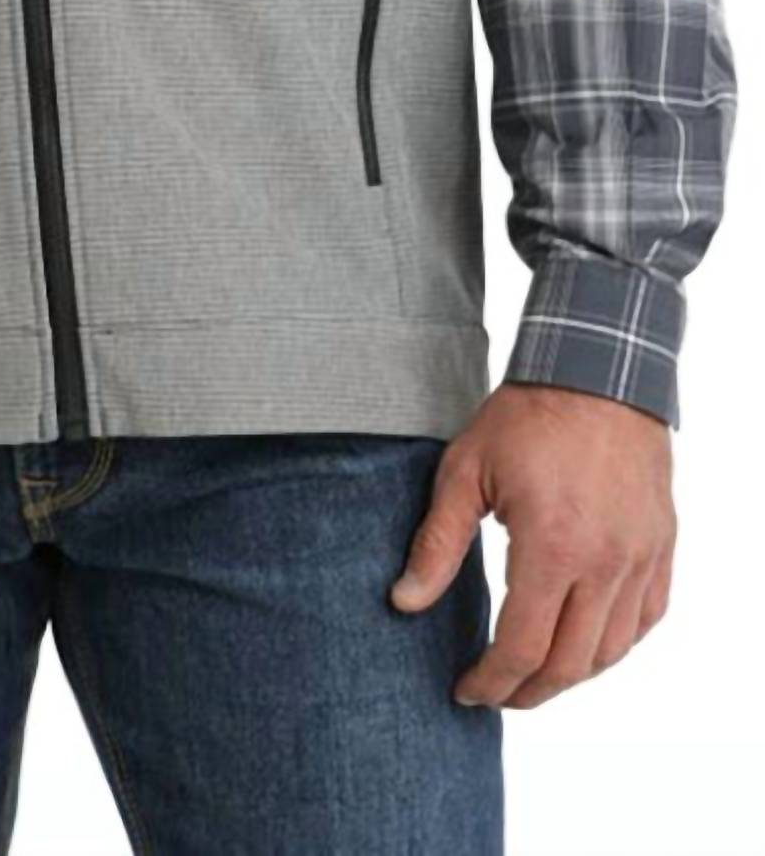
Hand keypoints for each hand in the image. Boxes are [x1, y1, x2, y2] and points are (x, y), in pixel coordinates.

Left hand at [389, 382, 675, 709]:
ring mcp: (641, 557)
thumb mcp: (465, 471)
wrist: (596, 372)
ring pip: (612, 650)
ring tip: (534, 675)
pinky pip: (646, 618)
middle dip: (527, 692)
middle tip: (496, 693)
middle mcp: (605, 562)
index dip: (491, 681)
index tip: (466, 690)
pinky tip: (586, 642)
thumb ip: (438, 543)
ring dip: (571, 675)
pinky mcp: (660, 545)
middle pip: (570, 664)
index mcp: (553, 547)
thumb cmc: (527, 417)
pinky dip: (615, 644)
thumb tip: (404, 601)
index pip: (522, 646)